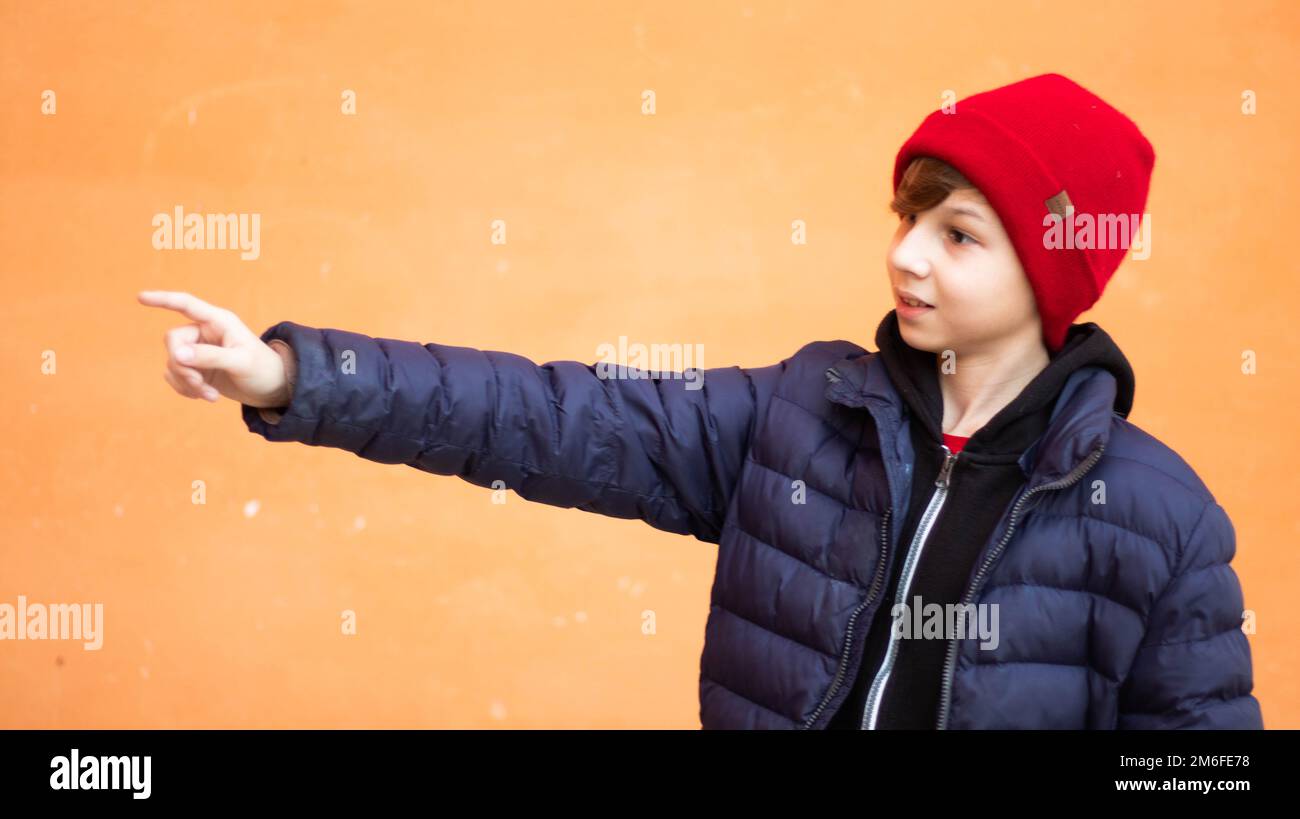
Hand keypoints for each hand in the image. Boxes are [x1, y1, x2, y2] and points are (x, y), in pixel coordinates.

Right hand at [137, 290, 290, 407]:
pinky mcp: (196, 368)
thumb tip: (176, 355)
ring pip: (173, 362)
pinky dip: (186, 388)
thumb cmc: (263, 370)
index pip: (186, 305)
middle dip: (182, 365)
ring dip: (187, 382)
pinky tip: (205, 396)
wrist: (272, 389)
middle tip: (199, 383)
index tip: (140, 297)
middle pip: (173, 341)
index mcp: (218, 321)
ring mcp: (198, 351)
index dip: (163, 300)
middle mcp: (205, 332)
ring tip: (211, 396)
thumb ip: (209, 357)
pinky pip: (175, 376)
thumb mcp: (240, 362)